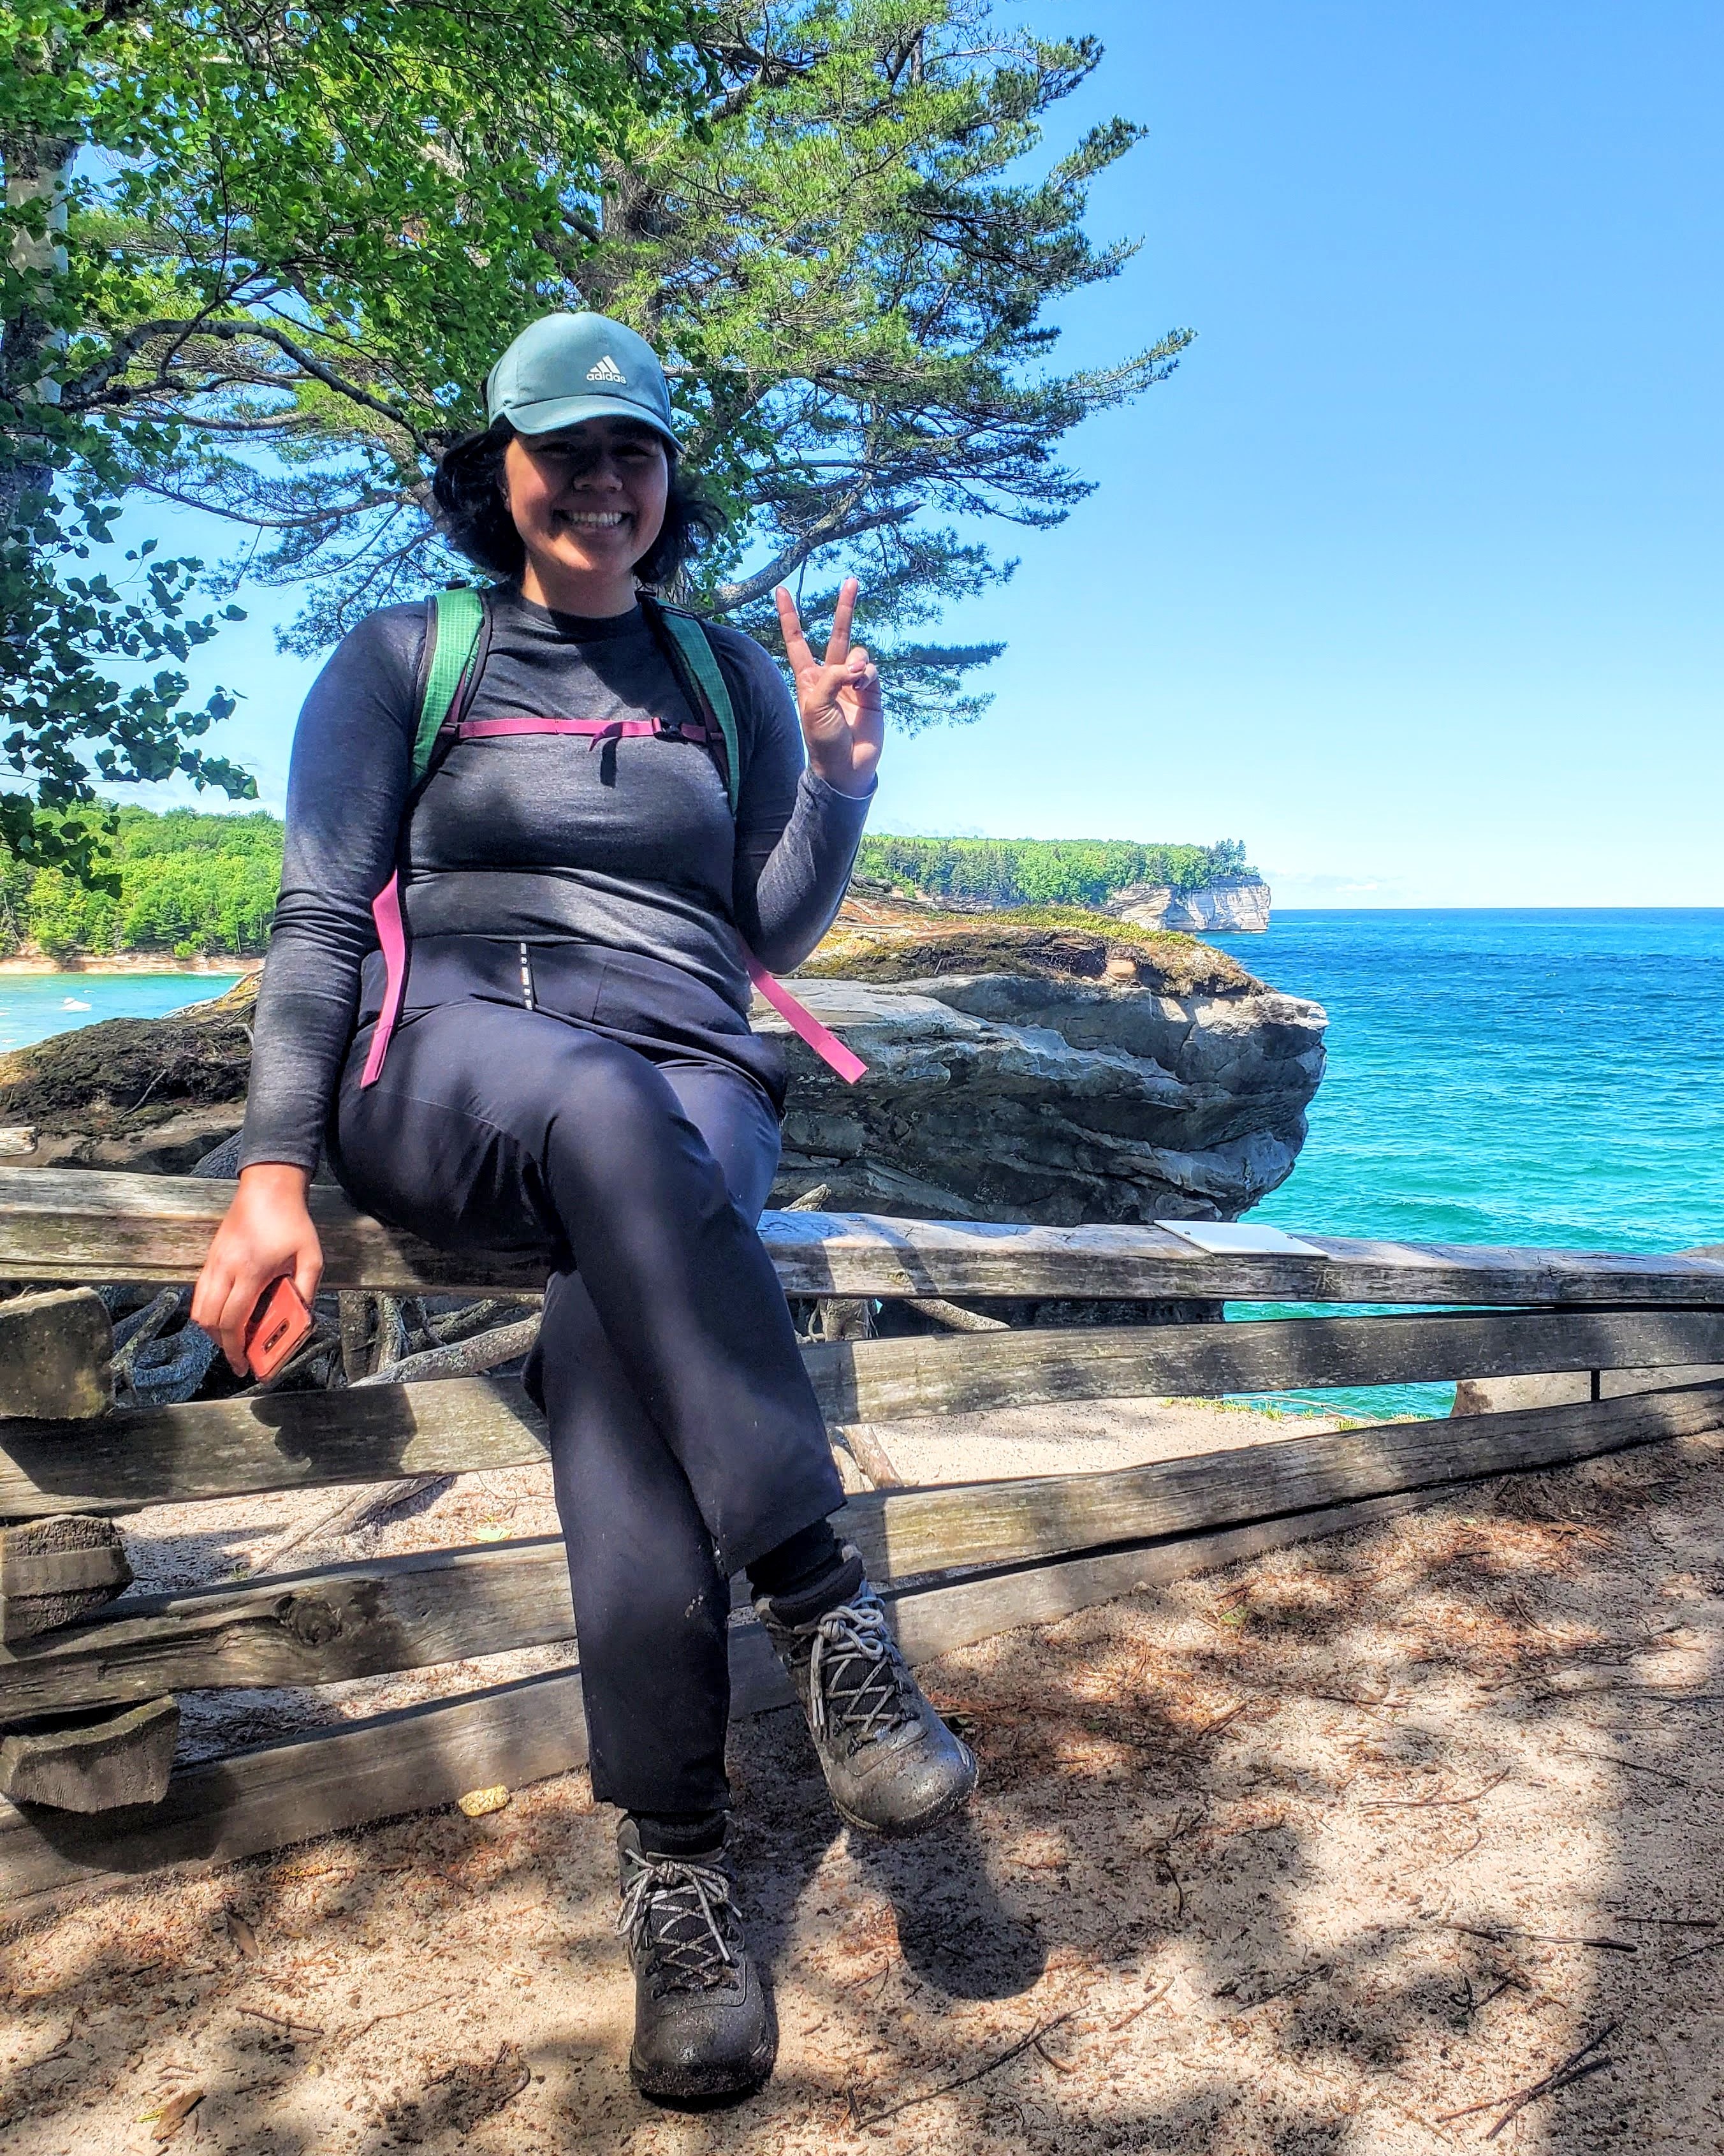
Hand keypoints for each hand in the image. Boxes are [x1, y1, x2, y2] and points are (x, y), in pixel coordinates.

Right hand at [191, 1162, 323, 1374]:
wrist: (268, 1187)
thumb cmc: (291, 1221)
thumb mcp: (311, 1256)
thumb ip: (305, 1289)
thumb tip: (300, 1318)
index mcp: (250, 1271)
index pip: (232, 1320)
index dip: (235, 1347)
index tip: (244, 1364)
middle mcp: (225, 1269)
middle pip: (209, 1320)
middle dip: (222, 1344)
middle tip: (240, 1356)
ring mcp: (213, 1262)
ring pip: (199, 1308)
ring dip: (213, 1329)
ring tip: (233, 1338)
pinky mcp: (210, 1257)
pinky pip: (200, 1293)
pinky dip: (208, 1311)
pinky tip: (227, 1314)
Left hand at [774, 576, 881, 796]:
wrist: (846, 767)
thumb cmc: (821, 739)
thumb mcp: (815, 705)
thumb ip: (833, 677)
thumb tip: (858, 664)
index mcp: (808, 678)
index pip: (796, 640)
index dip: (789, 616)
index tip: (781, 591)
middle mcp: (830, 676)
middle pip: (836, 634)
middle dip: (845, 608)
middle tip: (852, 580)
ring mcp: (852, 684)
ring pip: (858, 653)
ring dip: (857, 662)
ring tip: (855, 680)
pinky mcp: (872, 693)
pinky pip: (871, 672)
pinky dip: (868, 677)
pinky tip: (864, 689)